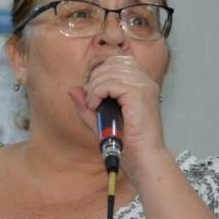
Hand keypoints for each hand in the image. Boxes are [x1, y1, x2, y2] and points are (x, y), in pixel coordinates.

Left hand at [75, 55, 166, 171]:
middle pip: (113, 63)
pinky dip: (97, 93)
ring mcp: (144, 86)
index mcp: (142, 84)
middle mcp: (145, 82)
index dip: (101, 71)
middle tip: (90, 99)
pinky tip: (95, 106)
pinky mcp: (139, 94)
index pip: (119, 61)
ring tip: (92, 105)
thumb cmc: (128, 143)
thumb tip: (72, 89)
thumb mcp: (101, 121)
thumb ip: (87, 105)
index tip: (92, 91)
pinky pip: (111, 83)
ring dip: (94, 87)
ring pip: (110, 72)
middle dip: (95, 78)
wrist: (144, 158)